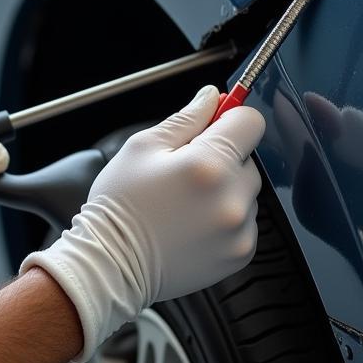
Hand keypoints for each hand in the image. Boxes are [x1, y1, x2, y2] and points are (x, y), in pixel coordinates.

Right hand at [21, 85, 264, 361]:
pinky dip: (227, 219)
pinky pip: (246, 222)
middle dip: (224, 158)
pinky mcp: (240, 254)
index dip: (231, 118)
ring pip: (247, 192)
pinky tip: (195, 224)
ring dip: (227, 190)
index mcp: (208, 164)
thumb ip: (186, 118)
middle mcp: (231, 198)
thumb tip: (212, 96)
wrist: (111, 266)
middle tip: (186, 172)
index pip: (251, 122)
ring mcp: (239, 229)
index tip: (215, 126)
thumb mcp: (143, 147)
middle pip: (248, 158)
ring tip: (187, 203)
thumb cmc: (121, 205)